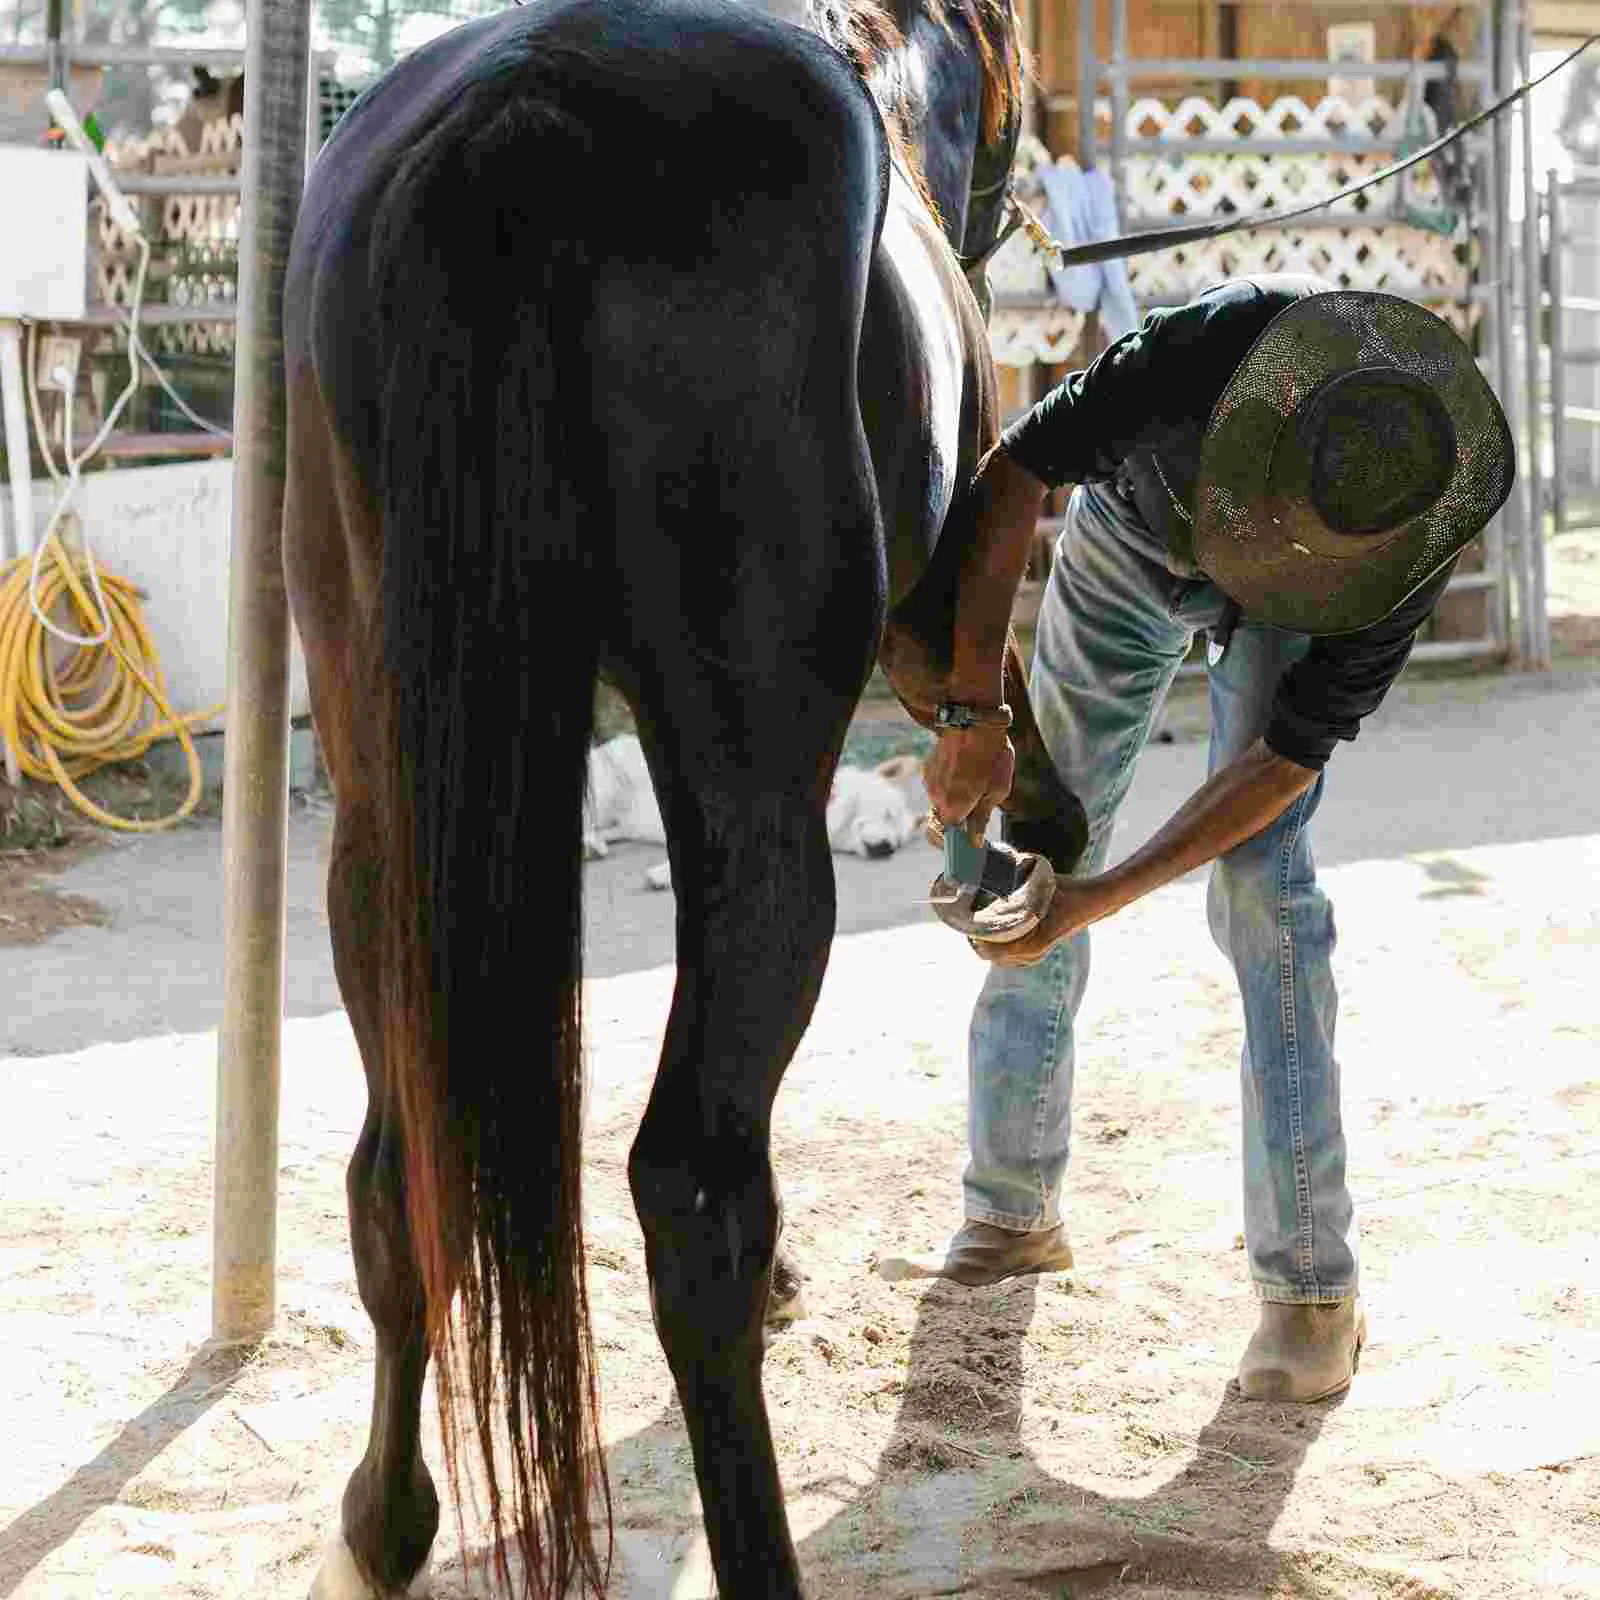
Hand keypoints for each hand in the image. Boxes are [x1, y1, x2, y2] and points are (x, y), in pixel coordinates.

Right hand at [922, 724, 1013, 842]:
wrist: (973, 720)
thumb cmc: (991, 756)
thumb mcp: (997, 790)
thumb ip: (981, 818)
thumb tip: (974, 841)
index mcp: (953, 808)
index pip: (944, 837)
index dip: (956, 840)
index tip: (969, 838)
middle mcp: (936, 798)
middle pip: (944, 818)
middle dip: (959, 816)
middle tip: (979, 801)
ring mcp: (929, 782)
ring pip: (941, 801)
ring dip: (955, 797)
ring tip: (975, 779)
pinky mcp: (928, 769)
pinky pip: (938, 785)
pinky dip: (949, 783)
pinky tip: (965, 769)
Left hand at [969, 874, 1119, 966]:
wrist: (1091, 901)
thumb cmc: (1068, 891)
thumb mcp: (1039, 883)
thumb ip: (1016, 878)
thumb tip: (991, 867)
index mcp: (1032, 943)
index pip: (992, 951)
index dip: (975, 937)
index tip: (966, 921)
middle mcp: (1033, 954)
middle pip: (991, 956)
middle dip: (978, 939)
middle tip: (967, 920)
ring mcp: (1035, 956)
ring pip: (1000, 958)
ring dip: (987, 943)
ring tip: (977, 924)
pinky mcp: (1037, 953)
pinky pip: (1010, 957)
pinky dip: (998, 947)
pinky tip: (992, 932)